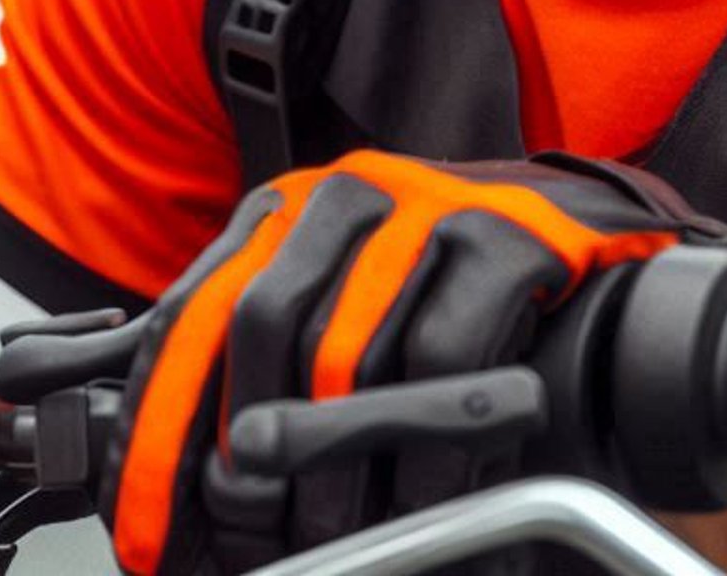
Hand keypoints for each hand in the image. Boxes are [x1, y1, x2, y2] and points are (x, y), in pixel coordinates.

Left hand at [100, 148, 726, 575]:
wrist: (577, 224)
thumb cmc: (439, 284)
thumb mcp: (337, 298)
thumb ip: (262, 353)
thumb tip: (177, 466)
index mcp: (287, 207)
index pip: (195, 311)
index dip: (160, 428)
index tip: (149, 527)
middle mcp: (348, 192)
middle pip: (261, 320)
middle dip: (244, 447)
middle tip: (254, 532)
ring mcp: (429, 204)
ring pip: (348, 349)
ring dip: (332, 466)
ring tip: (333, 535)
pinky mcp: (505, 235)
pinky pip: (442, 358)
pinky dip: (423, 448)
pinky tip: (420, 495)